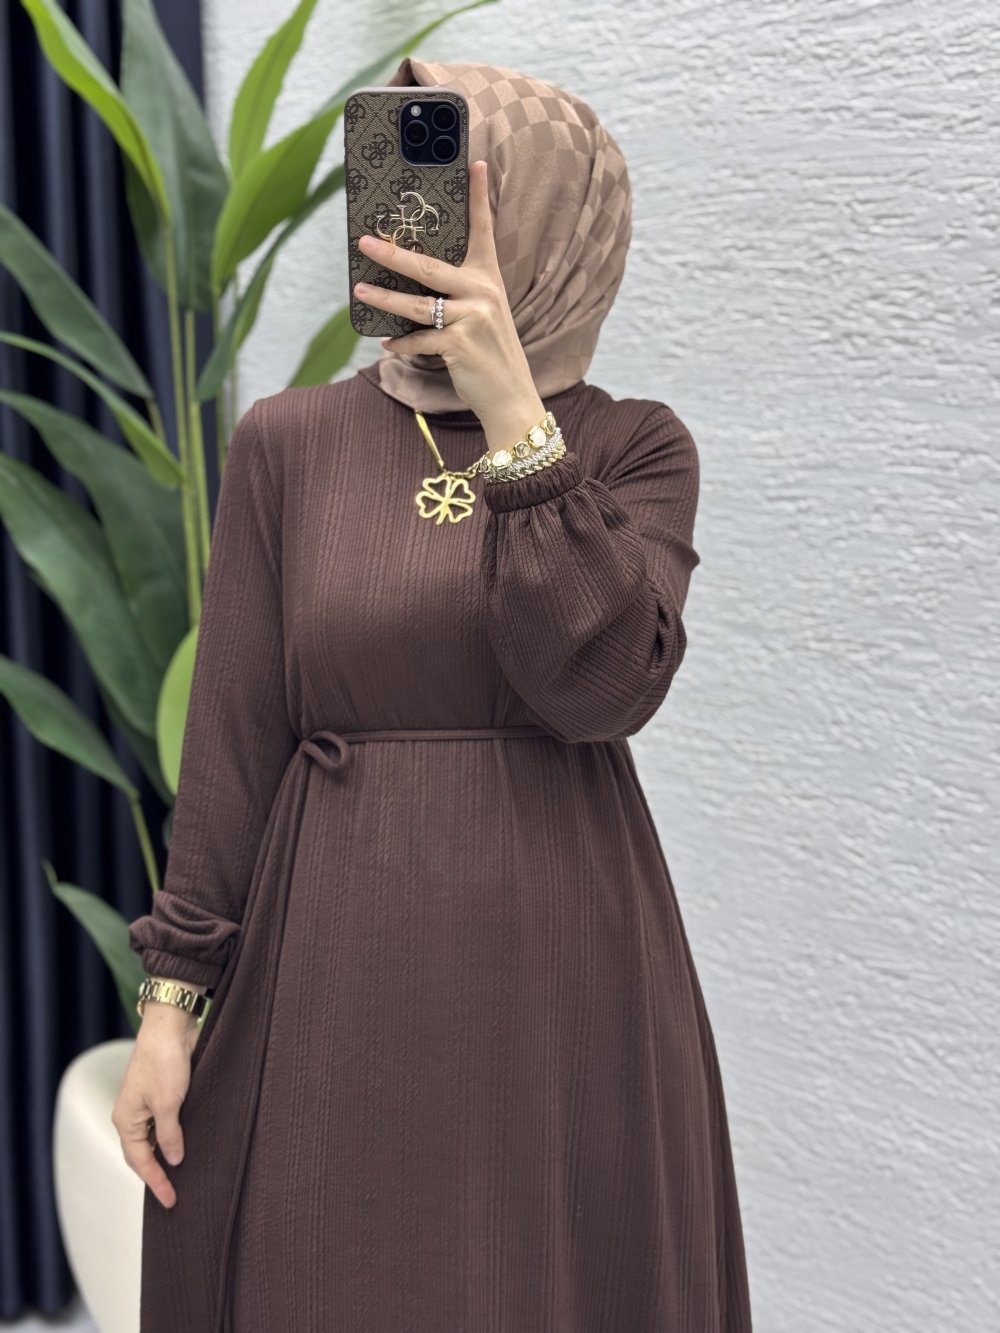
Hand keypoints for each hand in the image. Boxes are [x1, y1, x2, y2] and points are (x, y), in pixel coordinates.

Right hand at [111, 1011, 198, 1209]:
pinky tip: (185, 1145)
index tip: (171, 1201)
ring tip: (182, 1177)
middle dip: (156, 1175)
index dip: (156, 1183)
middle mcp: (132, 1114)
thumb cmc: (163, 1061)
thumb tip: (174, 1160)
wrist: (170, 1026)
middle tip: (174, 1196)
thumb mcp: (168, 1103)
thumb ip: (169, 1135)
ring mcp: (145, 1103)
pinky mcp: (161, 1093)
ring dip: (165, 1157)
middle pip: (141, 1154)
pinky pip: (163, 1124)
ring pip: (152, 1139)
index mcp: (126, 1119)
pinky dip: (171, 1138)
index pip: (139, 1162)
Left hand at [353, 159, 545, 440]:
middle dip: (392, 252)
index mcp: (488, 279)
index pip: (483, 231)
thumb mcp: (483, 316)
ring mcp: (472, 318)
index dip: (479, 197)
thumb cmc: (490, 354)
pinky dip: (401, 344)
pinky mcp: (460, 344)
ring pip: (416, 303)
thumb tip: (413, 284)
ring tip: (360, 291)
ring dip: (384, 298)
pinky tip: (388, 344)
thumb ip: (458, 295)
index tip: (475, 163)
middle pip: (428, 266)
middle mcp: (482, 292)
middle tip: (364, 242)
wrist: (511, 396)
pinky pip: (419, 338)